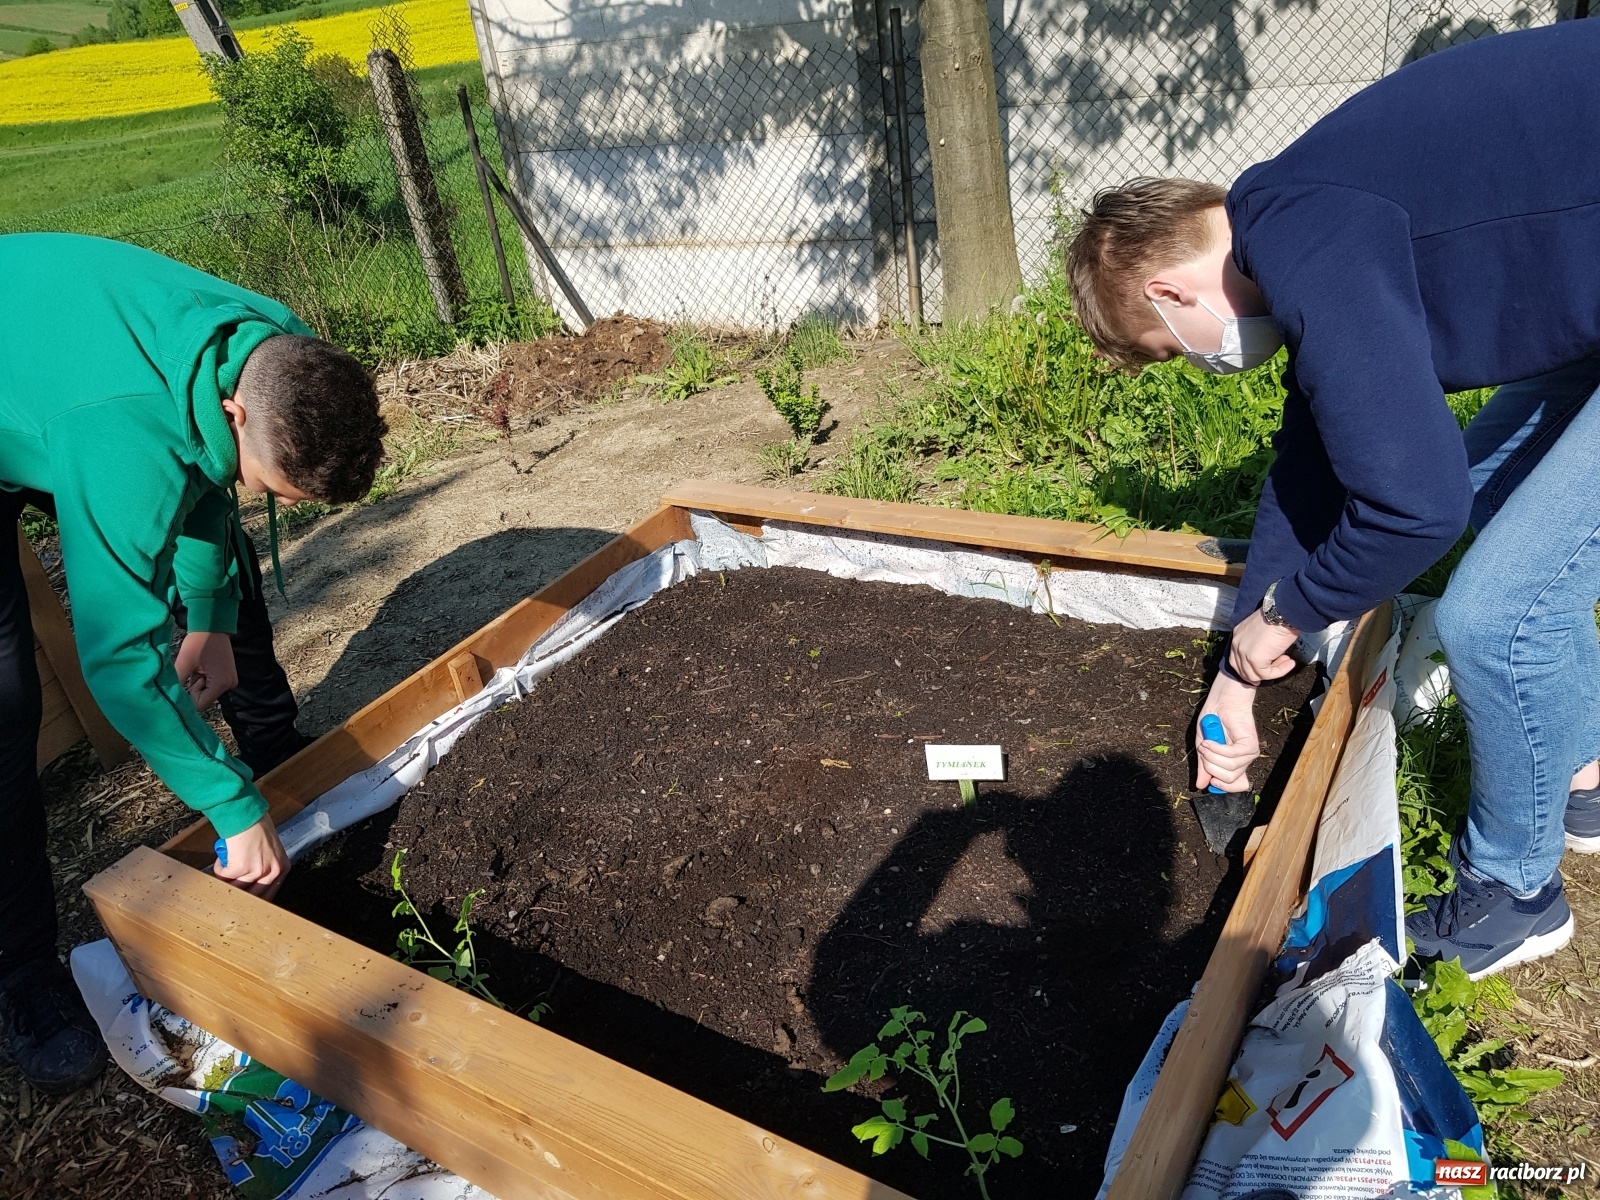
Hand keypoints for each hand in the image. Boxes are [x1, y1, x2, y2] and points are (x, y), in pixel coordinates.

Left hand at [175, 631, 237, 711]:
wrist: (212, 625)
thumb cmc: (198, 642)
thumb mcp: (184, 663)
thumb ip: (176, 683)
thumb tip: (169, 699)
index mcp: (221, 684)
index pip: (200, 704)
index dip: (188, 698)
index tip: (184, 683)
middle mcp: (229, 685)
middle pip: (204, 698)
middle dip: (193, 688)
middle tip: (193, 670)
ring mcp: (230, 680)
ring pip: (206, 691)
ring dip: (197, 682)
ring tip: (197, 666)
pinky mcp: (228, 676)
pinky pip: (210, 685)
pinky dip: (203, 678)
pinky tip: (202, 667)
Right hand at [214, 817, 288, 899]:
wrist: (247, 815)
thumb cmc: (257, 827)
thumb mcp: (272, 851)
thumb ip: (267, 867)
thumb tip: (253, 884)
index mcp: (282, 868)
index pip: (269, 894)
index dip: (253, 899)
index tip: (244, 901)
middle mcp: (272, 871)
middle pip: (252, 896)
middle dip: (237, 893)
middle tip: (228, 888)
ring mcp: (257, 871)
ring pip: (235, 887)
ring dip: (226, 878)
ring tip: (226, 865)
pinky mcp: (240, 868)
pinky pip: (223, 876)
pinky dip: (219, 867)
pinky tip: (223, 857)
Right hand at [1195, 673, 1260, 792]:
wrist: (1221, 702)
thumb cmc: (1213, 721)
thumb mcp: (1204, 747)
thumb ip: (1204, 766)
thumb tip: (1200, 785)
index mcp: (1234, 764)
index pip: (1237, 786)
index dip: (1223, 787)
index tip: (1210, 781)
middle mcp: (1243, 761)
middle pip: (1229, 779)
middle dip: (1211, 768)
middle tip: (1203, 752)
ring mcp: (1249, 754)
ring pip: (1230, 769)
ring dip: (1212, 756)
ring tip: (1205, 743)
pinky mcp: (1250, 745)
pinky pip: (1232, 756)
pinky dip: (1217, 749)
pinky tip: (1210, 741)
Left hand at [1227, 609, 1298, 684]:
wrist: (1284, 613)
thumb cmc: (1279, 617)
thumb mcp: (1264, 631)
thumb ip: (1260, 643)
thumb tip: (1269, 656)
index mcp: (1238, 635)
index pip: (1237, 658)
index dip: (1250, 667)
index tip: (1264, 669)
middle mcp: (1236, 644)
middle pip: (1241, 669)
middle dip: (1258, 674)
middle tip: (1272, 673)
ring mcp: (1243, 652)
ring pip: (1254, 674)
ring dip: (1273, 672)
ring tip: (1287, 662)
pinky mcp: (1254, 659)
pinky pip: (1266, 674)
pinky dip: (1279, 672)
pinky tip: (1290, 663)